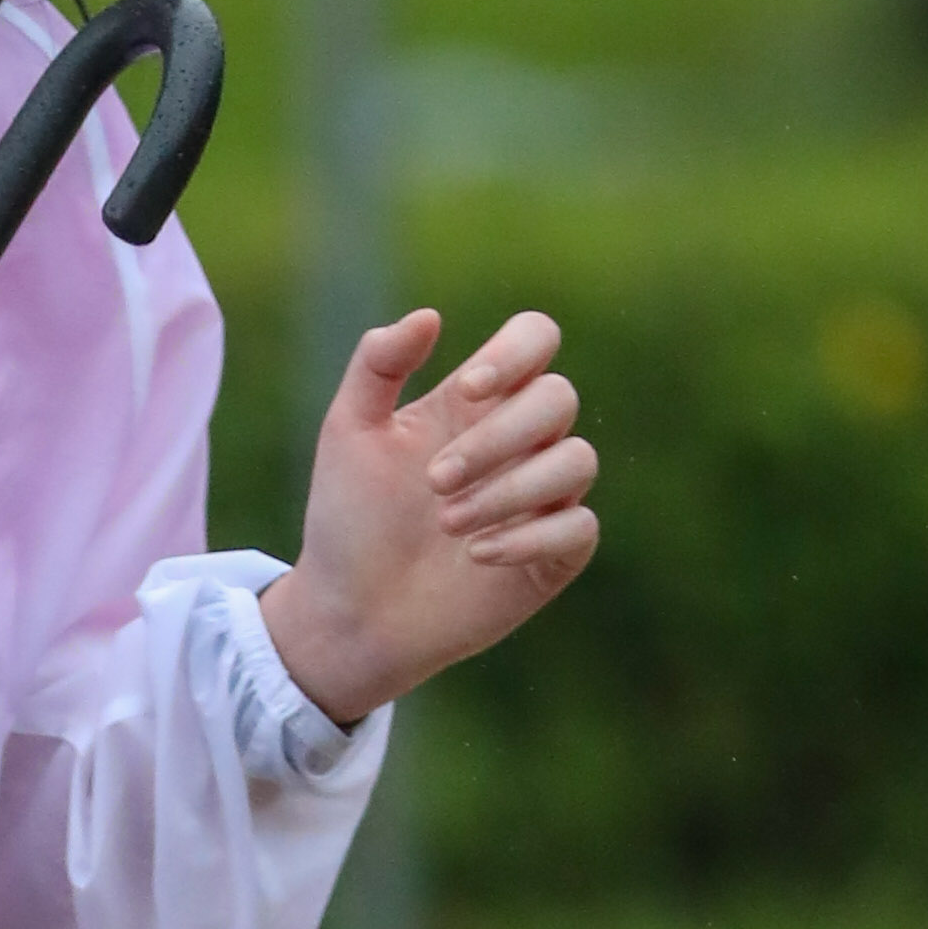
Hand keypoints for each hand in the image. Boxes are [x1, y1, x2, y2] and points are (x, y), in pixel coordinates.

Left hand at [263, 306, 597, 727]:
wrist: (347, 612)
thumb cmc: (349, 519)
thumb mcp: (348, 433)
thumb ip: (378, 366)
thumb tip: (430, 316)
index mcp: (476, 401)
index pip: (535, 339)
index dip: (516, 352)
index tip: (468, 389)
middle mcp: (518, 442)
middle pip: (558, 399)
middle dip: (497, 437)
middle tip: (433, 482)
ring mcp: (542, 498)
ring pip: (577, 461)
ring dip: (510, 489)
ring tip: (447, 524)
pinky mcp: (553, 556)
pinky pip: (580, 527)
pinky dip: (530, 537)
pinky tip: (476, 555)